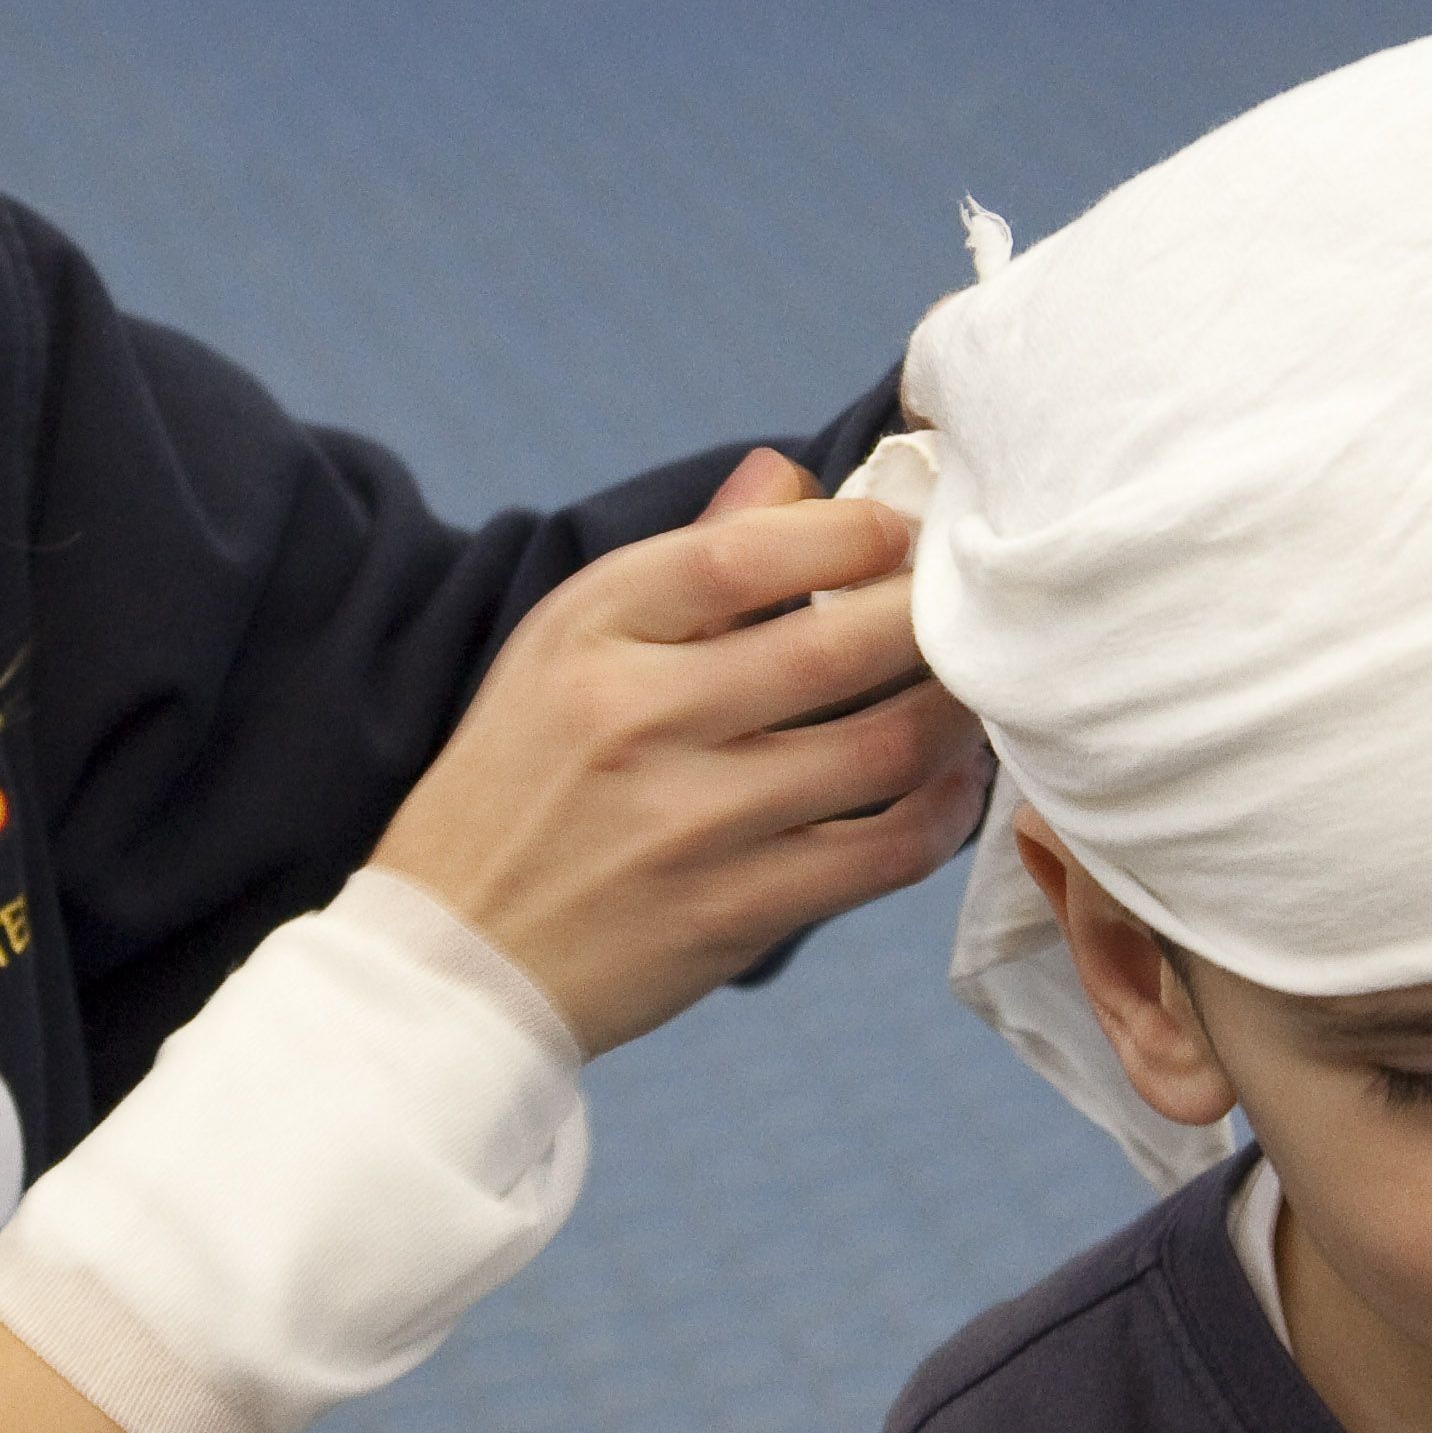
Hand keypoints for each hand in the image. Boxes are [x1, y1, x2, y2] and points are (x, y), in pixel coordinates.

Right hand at [373, 449, 987, 1055]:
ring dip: (955, 712)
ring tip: (975, 688)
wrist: (456, 956)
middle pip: (836, 645)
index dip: (852, 532)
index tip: (899, 532)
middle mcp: (639, 720)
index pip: (746, 553)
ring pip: (884, 748)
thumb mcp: (563, 649)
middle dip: (928, 615)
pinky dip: (943, 812)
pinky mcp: (735, 913)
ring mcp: (691, 824)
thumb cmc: (521, 782)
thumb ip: (684, 562)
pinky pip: (884, 853)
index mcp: (590, 635)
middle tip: (968, 607)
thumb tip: (790, 476)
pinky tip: (954, 784)